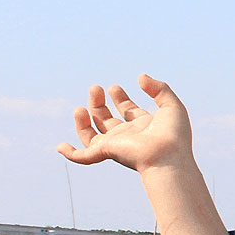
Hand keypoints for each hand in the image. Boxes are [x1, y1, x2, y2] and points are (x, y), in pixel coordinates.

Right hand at [56, 74, 194, 173]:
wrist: (167, 156)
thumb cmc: (173, 135)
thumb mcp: (171, 105)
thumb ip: (159, 88)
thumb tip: (140, 77)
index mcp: (144, 125)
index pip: (128, 111)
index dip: (120, 98)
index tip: (115, 88)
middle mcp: (128, 135)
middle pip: (107, 120)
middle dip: (99, 103)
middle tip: (96, 88)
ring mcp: (115, 144)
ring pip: (91, 135)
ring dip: (83, 120)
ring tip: (81, 107)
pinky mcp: (105, 152)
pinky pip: (83, 157)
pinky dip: (71, 153)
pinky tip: (61, 147)